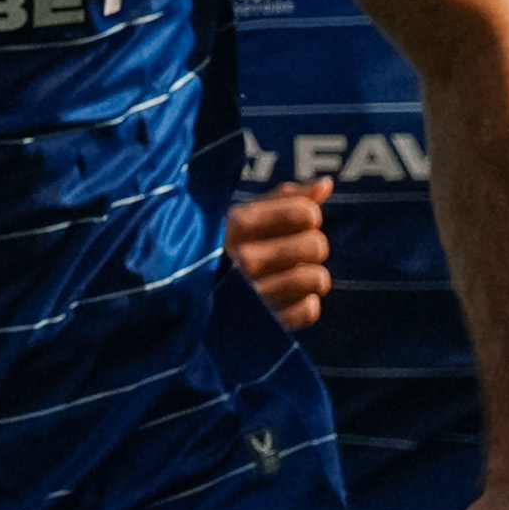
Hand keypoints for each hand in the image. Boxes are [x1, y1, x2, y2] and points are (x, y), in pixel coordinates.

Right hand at [225, 181, 335, 328]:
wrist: (182, 296)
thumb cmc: (222, 248)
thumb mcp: (242, 215)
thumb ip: (284, 197)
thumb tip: (327, 184)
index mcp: (235, 225)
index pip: (306, 213)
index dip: (307, 215)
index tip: (295, 221)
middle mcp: (242, 260)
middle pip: (316, 245)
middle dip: (309, 247)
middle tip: (290, 253)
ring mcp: (252, 295)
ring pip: (317, 278)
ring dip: (310, 277)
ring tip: (290, 276)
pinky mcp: (263, 325)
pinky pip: (310, 310)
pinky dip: (303, 305)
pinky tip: (285, 300)